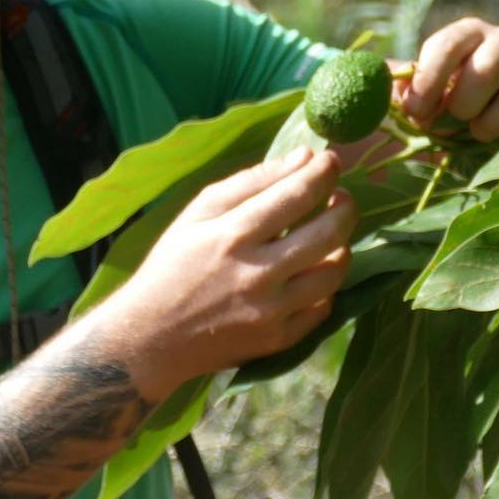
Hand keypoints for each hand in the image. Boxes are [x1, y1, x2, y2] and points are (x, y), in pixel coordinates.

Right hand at [109, 148, 356, 400]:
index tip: (331, 160)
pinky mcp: (278, 340)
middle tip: (341, 196)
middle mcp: (257, 274)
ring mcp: (271, 311)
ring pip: (335, 273)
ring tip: (331, 233)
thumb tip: (304, 158)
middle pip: (328, 233)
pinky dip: (326, 285)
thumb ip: (251, 181)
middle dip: (345, 206)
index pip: (297, 194)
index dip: (323, 172)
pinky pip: (324, 308)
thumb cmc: (173, 263)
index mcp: (233, 235)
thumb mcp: (198, 211)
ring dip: (343, 245)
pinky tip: (314, 270)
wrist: (152, 335)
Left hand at [395, 16, 498, 142]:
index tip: (415, 112)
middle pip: (489, 61)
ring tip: (479, 135)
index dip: (428, 79)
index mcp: (468, 33)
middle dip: (465, 98)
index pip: (447, 45)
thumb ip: (404, 90)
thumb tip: (380, 90)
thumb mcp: (431, 92)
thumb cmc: (460, 100)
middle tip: (450, 126)